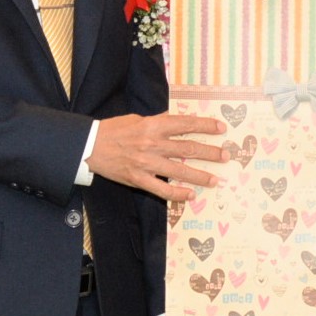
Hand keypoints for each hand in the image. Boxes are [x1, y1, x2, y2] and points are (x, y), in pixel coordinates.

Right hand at [90, 111, 225, 201]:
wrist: (89, 146)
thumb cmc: (113, 130)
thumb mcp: (137, 119)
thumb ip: (158, 122)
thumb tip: (175, 121)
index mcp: (153, 125)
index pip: (185, 124)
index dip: (205, 126)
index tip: (221, 128)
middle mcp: (153, 143)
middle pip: (188, 148)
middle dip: (210, 152)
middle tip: (226, 156)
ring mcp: (146, 163)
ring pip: (180, 170)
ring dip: (200, 176)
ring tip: (215, 180)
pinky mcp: (139, 179)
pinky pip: (162, 189)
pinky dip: (178, 193)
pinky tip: (190, 196)